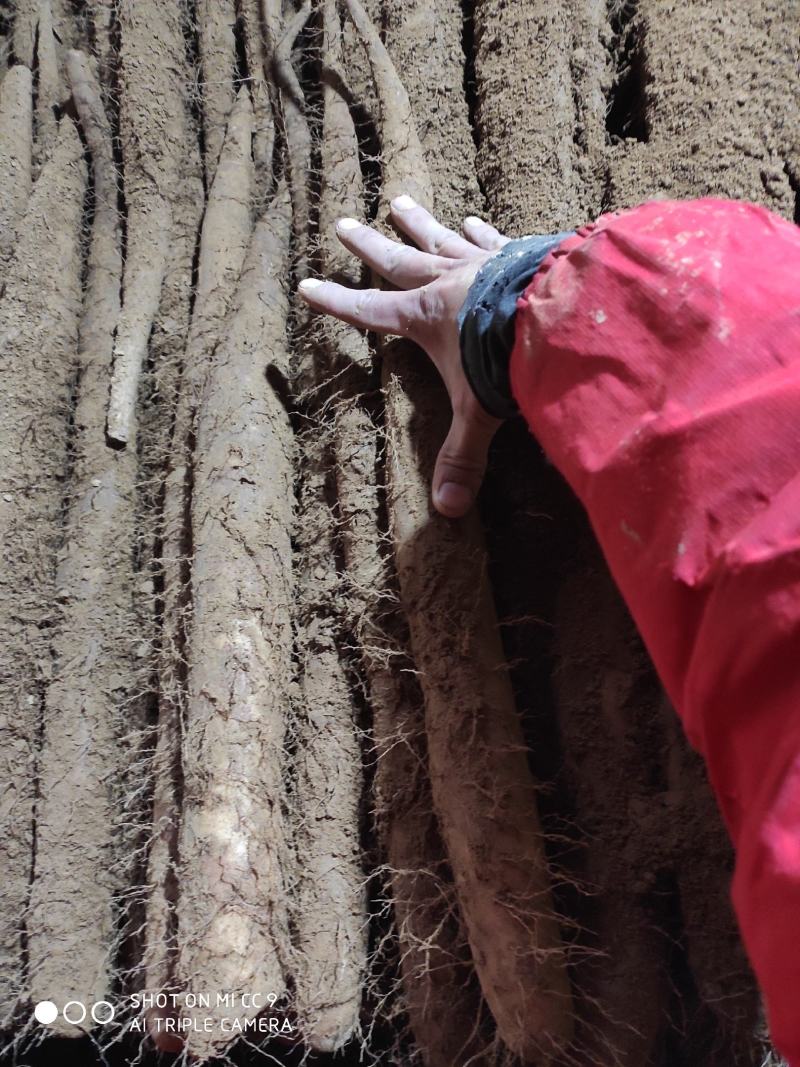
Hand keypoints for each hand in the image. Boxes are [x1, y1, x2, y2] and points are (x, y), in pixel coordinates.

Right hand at [298, 194, 509, 518]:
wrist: (557, 313)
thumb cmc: (507, 361)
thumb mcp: (479, 413)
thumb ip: (461, 456)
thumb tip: (446, 509)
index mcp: (422, 319)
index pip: (367, 312)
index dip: (336, 303)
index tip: (306, 286)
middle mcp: (443, 284)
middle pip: (396, 261)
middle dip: (367, 246)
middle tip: (342, 222)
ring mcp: (477, 264)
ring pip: (437, 239)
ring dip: (416, 224)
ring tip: (398, 201)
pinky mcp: (513, 254)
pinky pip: (489, 240)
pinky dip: (478, 232)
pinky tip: (471, 220)